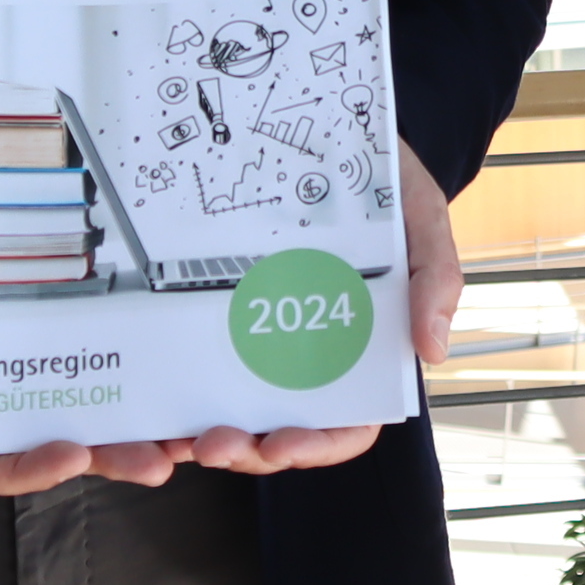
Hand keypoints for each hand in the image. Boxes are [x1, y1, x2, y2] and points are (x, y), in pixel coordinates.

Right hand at [0, 159, 394, 496]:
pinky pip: (139, 337)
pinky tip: (206, 357)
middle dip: (113, 455)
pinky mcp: (101, 296)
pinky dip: (169, 357)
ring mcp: (62, 335)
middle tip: (159, 459)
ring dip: (153, 423)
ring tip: (197, 433)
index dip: (25, 470)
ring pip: (112, 399)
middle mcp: (15, 370)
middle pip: (63, 437)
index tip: (68, 456)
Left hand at [180, 141, 468, 482]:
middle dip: (248, 450)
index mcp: (359, 353)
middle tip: (213, 443)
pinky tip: (148, 398)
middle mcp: (305, 358)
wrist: (332, 133)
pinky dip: (171, 394)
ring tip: (172, 437)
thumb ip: (436, 280)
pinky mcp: (213, 312)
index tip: (284, 443)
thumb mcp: (421, 220)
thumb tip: (432, 351)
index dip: (316, 446)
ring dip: (201, 436)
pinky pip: (191, 366)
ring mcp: (256, 338)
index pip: (346, 426)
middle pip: (280, 431)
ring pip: (231, 410)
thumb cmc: (386, 184)